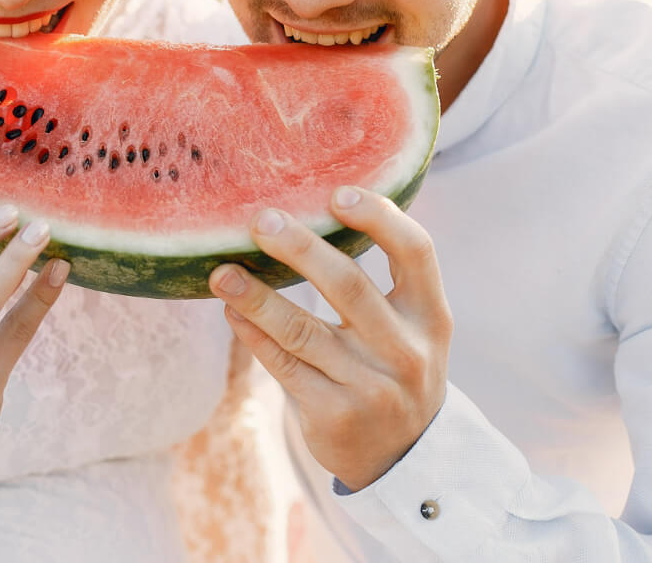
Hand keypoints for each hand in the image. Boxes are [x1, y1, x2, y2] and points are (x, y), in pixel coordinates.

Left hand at [208, 187, 450, 490]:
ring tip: (221, 272)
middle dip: (300, 248)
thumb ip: (381, 282)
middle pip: (349, 286)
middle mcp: (405, 351)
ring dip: (256, 296)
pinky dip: (253, 334)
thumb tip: (306, 215)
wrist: (403, 459)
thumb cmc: (394, 369)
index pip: (416, 252)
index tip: (338, 192)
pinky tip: (231, 311)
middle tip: (260, 221)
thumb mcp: (411, 328)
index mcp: (430, 317)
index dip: (380, 217)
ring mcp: (370, 387)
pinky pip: (283, 365)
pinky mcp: (333, 415)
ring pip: (302, 331)